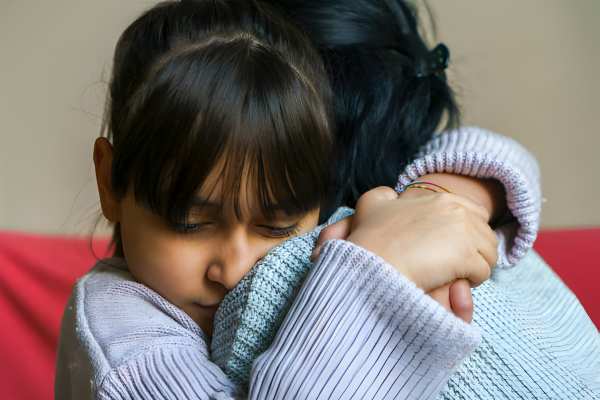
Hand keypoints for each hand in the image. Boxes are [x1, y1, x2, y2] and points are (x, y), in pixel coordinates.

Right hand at [311, 212, 475, 322]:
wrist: (371, 261)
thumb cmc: (370, 238)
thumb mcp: (371, 204)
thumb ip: (384, 196)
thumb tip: (391, 195)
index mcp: (441, 199)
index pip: (476, 212)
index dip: (468, 231)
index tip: (453, 246)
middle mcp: (458, 212)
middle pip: (486, 233)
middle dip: (476, 250)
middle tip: (457, 264)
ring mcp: (464, 234)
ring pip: (489, 254)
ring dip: (476, 266)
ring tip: (457, 276)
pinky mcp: (465, 258)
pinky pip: (483, 271)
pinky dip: (472, 280)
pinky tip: (455, 283)